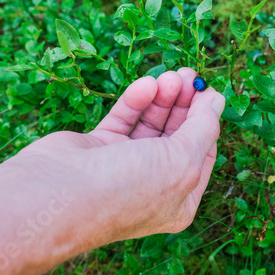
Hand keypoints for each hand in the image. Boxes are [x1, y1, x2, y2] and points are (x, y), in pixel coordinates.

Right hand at [15, 67, 224, 243]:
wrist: (56, 195)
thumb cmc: (128, 187)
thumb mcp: (182, 160)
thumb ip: (203, 127)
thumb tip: (218, 100)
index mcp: (178, 200)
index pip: (202, 154)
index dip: (207, 121)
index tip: (209, 91)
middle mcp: (152, 183)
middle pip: (176, 135)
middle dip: (184, 104)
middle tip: (188, 75)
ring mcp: (124, 165)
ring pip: (150, 124)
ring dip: (162, 98)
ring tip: (171, 75)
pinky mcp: (99, 147)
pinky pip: (124, 119)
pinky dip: (136, 101)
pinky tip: (146, 85)